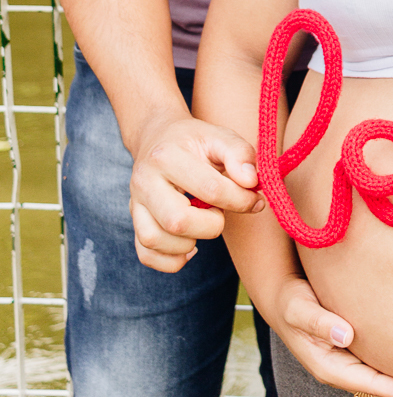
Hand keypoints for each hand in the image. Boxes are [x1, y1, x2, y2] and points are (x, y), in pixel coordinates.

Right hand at [129, 113, 265, 271]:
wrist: (158, 137)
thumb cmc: (194, 140)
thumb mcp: (220, 136)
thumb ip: (240, 154)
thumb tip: (251, 182)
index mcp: (168, 156)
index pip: (210, 189)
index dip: (241, 200)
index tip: (254, 199)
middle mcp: (145, 181)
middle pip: (177, 222)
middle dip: (211, 225)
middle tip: (219, 212)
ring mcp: (135, 204)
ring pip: (155, 241)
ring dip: (189, 243)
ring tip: (203, 224)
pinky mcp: (135, 222)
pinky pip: (146, 255)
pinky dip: (171, 260)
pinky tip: (190, 244)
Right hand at [269, 274, 392, 396]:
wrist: (284, 298)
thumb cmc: (292, 301)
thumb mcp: (299, 308)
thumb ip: (318, 321)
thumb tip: (345, 335)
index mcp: (331, 367)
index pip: (372, 384)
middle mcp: (344, 371)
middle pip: (386, 391)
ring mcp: (352, 365)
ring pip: (389, 383)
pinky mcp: (358, 354)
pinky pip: (386, 370)